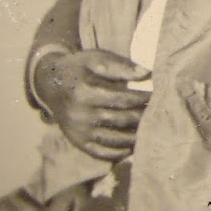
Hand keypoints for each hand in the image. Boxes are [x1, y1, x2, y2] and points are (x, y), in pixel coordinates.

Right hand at [34, 49, 149, 160]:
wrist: (49, 84)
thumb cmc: (78, 68)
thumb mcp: (95, 59)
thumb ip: (120, 66)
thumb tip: (146, 73)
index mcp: (84, 92)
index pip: (122, 99)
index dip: (143, 98)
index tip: (159, 95)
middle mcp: (80, 115)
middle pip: (121, 120)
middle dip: (143, 117)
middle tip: (161, 113)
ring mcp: (78, 131)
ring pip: (114, 140)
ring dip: (136, 137)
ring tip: (153, 129)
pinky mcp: (78, 142)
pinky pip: (102, 152)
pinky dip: (120, 152)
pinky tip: (135, 145)